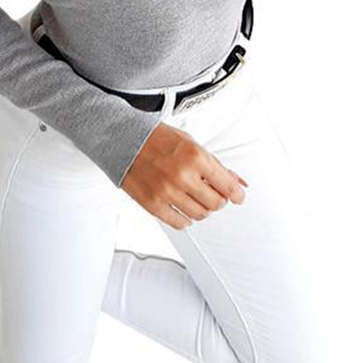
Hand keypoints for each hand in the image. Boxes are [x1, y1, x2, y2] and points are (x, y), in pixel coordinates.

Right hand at [120, 122, 248, 229]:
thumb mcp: (192, 143)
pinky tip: (182, 207)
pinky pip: (179, 223)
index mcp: (195, 157)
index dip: (237, 195)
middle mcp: (182, 176)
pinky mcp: (153, 204)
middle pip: (216, 204)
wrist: (124, 140)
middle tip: (213, 192)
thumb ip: (215, 165)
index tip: (238, 196)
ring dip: (202, 208)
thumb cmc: (156, 139)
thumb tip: (236, 181)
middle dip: (219, 199)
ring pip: (200, 215)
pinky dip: (185, 218)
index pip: (228, 187)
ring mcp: (167, 192)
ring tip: (195, 197)